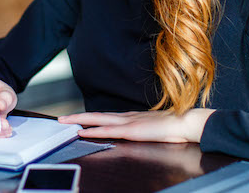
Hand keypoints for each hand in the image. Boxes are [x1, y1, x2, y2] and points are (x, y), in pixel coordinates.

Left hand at [57, 108, 214, 142]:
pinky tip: (83, 131)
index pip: (108, 116)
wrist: (186, 123)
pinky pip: (108, 130)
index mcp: (133, 117)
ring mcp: (128, 122)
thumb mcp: (156, 128)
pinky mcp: (131, 130)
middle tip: (62, 118)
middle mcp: (127, 116)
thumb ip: (146, 130)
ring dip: (80, 120)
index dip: (93, 117)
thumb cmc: (175, 127)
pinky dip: (94, 130)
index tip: (80, 119)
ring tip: (66, 121)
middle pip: (98, 115)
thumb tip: (142, 133)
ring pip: (98, 119)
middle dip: (78, 116)